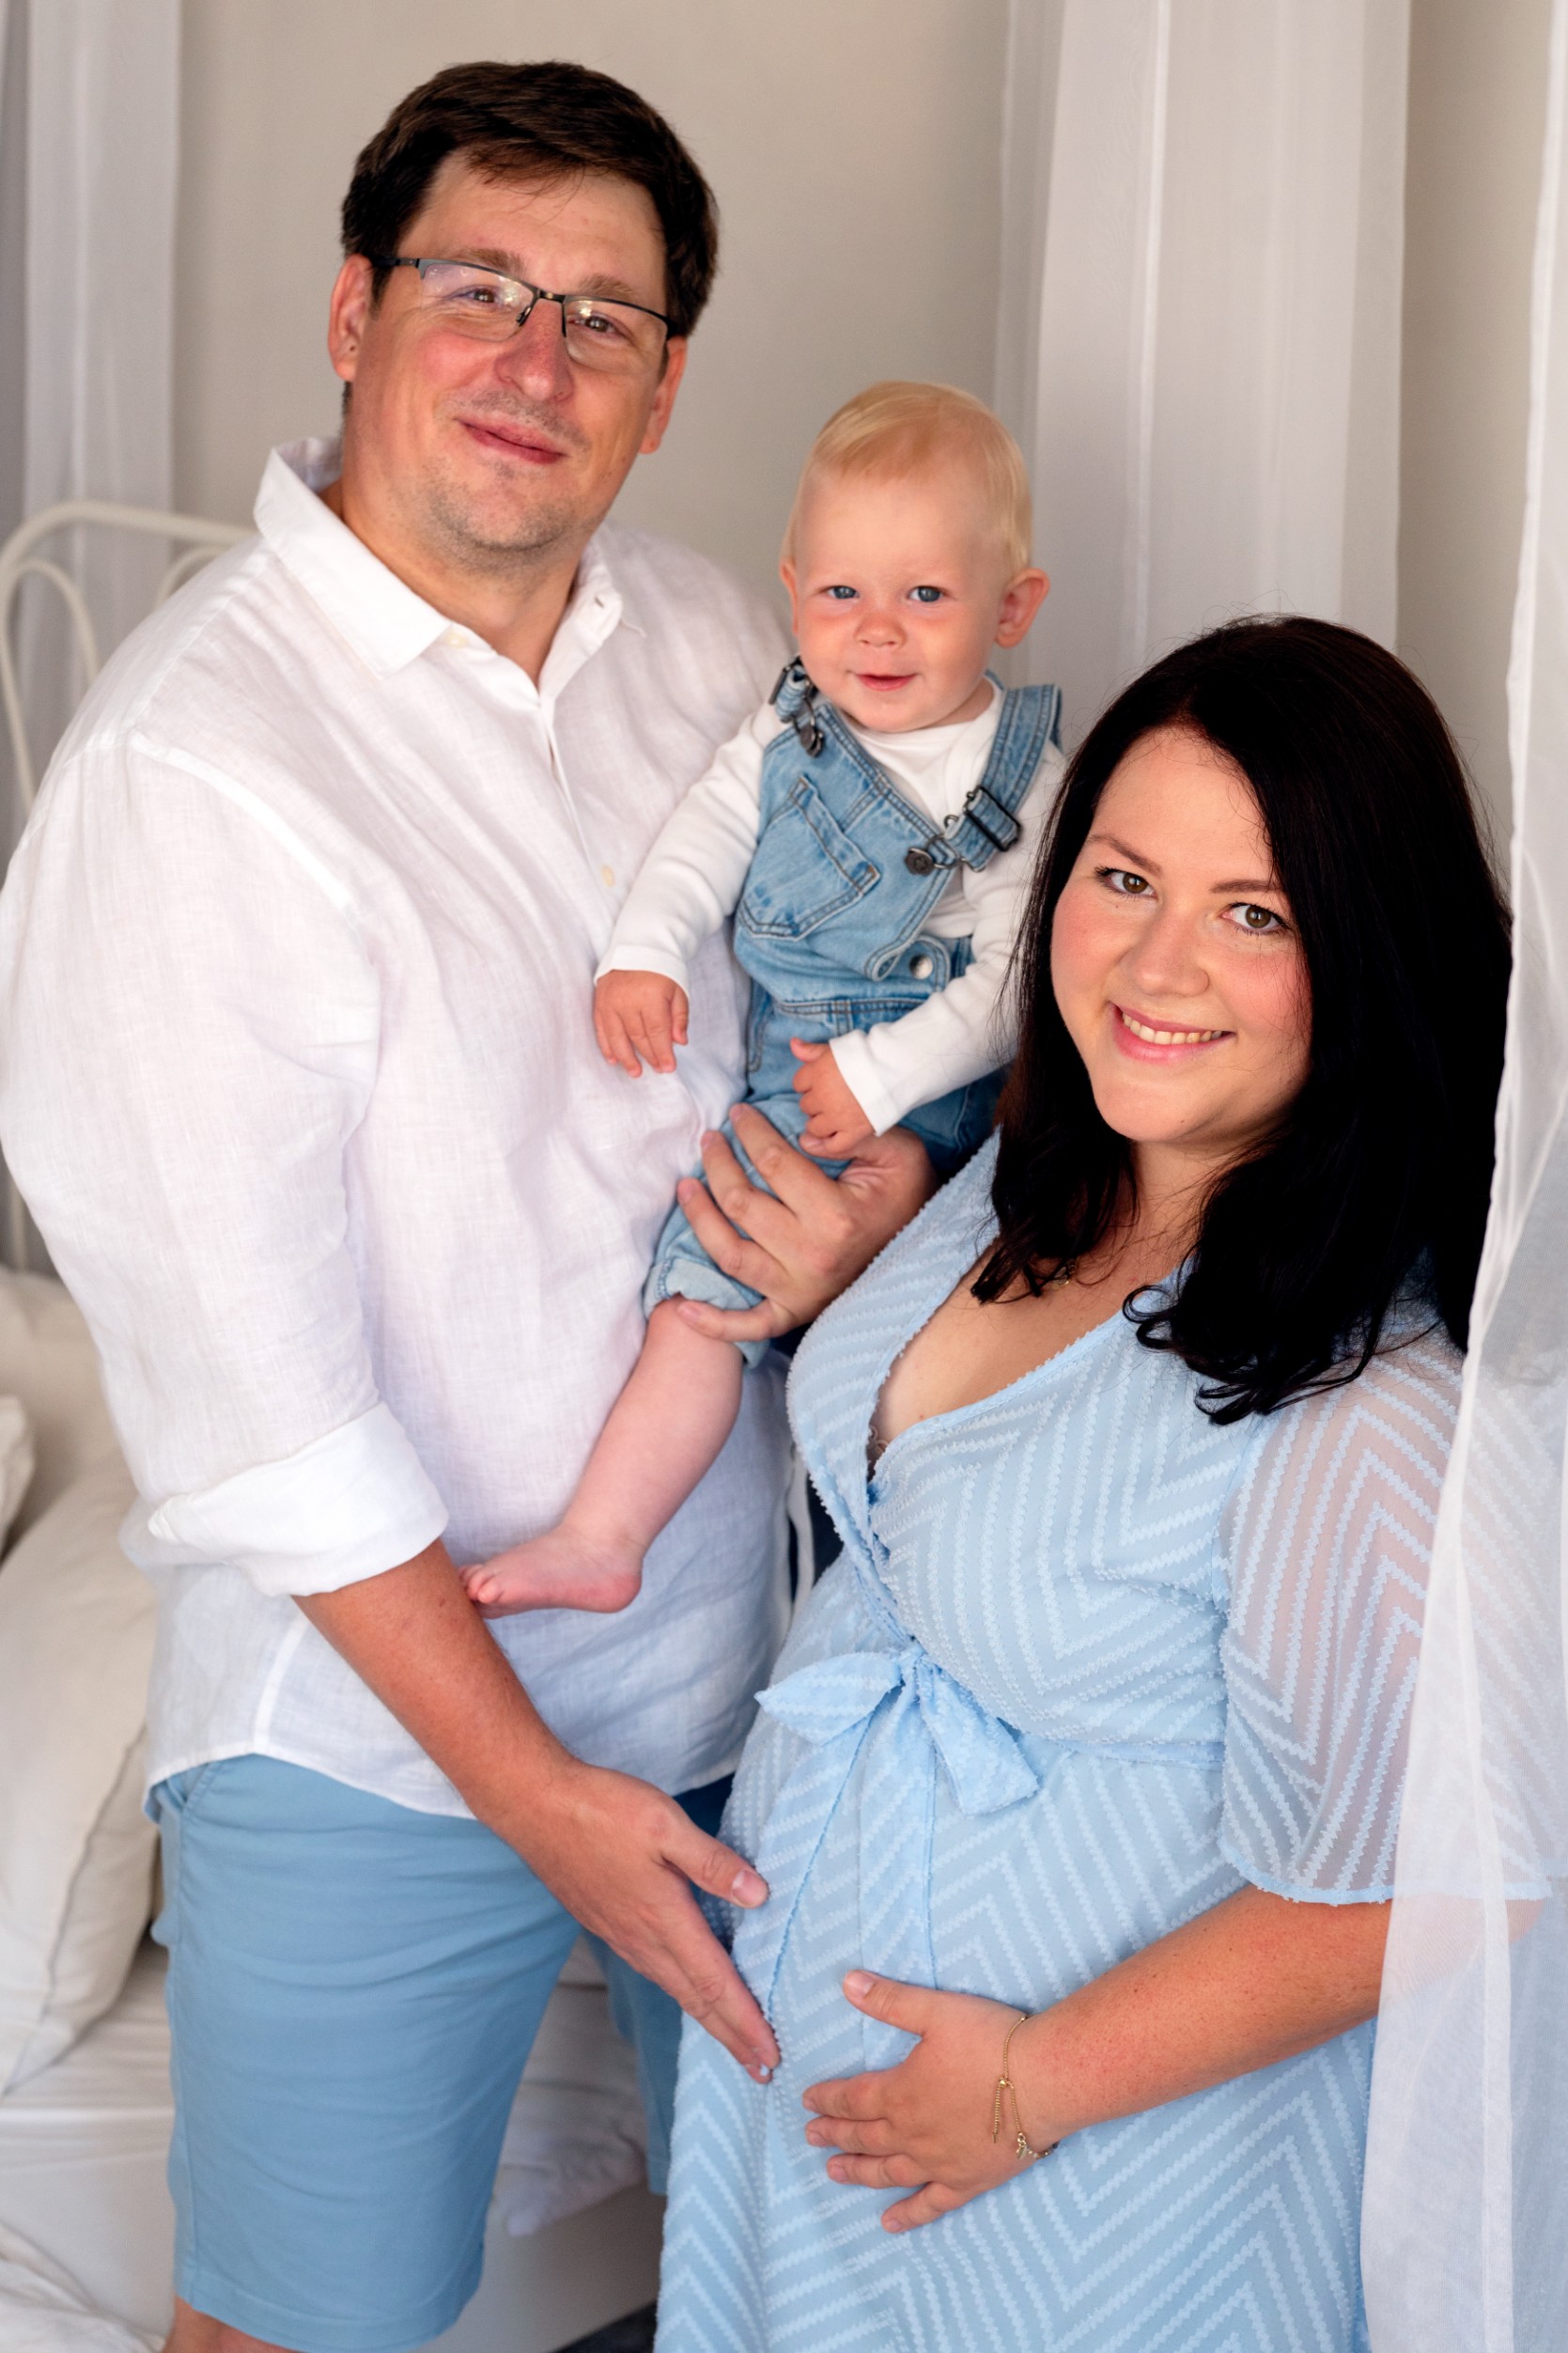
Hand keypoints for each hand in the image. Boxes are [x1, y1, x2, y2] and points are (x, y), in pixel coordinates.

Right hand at [514, 1752, 780, 2081]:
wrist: (534, 1807)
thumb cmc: (601, 1809)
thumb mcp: (665, 1823)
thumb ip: (712, 1862)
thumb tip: (759, 1895)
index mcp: (663, 1918)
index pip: (714, 1984)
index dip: (746, 2022)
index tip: (771, 2056)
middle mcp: (642, 1939)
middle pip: (696, 2000)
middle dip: (732, 2037)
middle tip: (764, 2072)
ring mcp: (621, 1935)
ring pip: (674, 1989)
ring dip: (708, 2019)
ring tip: (734, 2038)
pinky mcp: (608, 1924)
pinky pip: (653, 1971)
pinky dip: (681, 1992)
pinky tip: (687, 1988)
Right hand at [594, 969, 689, 1075]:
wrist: (638, 946)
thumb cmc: (662, 970)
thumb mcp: (678, 990)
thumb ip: (679, 1017)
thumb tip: (679, 1042)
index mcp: (650, 996)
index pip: (657, 1032)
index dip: (662, 1052)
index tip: (668, 1067)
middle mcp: (627, 1000)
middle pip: (638, 1037)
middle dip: (649, 1056)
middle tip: (657, 1069)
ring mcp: (611, 1002)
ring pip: (617, 1037)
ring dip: (626, 1057)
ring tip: (635, 1072)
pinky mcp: (600, 1001)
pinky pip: (602, 1028)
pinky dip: (607, 1046)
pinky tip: (613, 1059)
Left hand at [671, 1103, 937, 1344]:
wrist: (927, 1252)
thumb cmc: (906, 1197)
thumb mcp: (899, 1153)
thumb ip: (856, 1132)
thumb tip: (804, 1133)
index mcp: (836, 1216)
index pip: (773, 1164)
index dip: (749, 1132)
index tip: (738, 1113)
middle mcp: (811, 1257)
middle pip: (742, 1205)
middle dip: (717, 1164)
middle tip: (709, 1140)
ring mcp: (798, 1291)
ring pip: (729, 1254)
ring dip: (699, 1218)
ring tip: (686, 1186)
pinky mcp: (792, 1313)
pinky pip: (747, 1326)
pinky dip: (712, 1322)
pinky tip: (680, 1307)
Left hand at [790, 1038, 875, 1153]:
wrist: (894, 1070)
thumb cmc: (866, 1056)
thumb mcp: (835, 1048)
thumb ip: (811, 1050)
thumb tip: (793, 1043)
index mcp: (817, 1074)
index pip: (798, 1083)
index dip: (809, 1083)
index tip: (821, 1082)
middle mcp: (823, 1097)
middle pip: (806, 1105)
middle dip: (815, 1102)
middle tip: (830, 1099)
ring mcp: (837, 1117)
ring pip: (814, 1127)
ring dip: (820, 1123)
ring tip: (832, 1117)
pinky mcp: (853, 1132)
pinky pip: (833, 1146)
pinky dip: (830, 1143)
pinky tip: (835, 1135)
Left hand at [803, 1972, 1052, 2230]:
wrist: (1043, 2083)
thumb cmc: (991, 2041)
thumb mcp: (935, 2010)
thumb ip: (889, 2000)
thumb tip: (846, 1982)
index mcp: (900, 2091)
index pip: (852, 2098)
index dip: (827, 2100)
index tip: (807, 2103)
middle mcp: (912, 2133)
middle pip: (864, 2137)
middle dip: (834, 2135)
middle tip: (811, 2137)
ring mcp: (938, 2162)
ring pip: (887, 2172)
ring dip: (858, 2172)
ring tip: (833, 2173)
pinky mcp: (967, 2181)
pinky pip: (931, 2205)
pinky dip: (907, 2215)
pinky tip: (889, 2222)